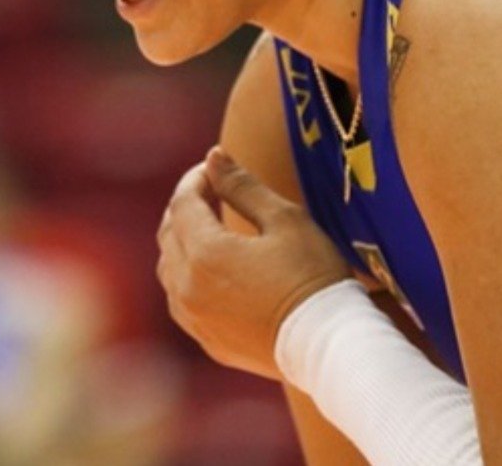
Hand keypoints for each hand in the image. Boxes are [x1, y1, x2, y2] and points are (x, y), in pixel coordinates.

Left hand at [156, 147, 349, 379]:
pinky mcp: (208, 341)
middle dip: (185, 207)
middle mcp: (188, 288)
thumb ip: (243, 186)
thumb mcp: (285, 221)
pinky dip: (186, 277)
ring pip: (169, 269)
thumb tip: (213, 156)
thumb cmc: (314, 277)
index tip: (212, 168)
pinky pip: (181, 301)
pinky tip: (208, 270)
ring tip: (207, 226)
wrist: (332, 346)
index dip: (195, 180)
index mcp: (205, 253)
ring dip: (181, 242)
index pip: (182, 204)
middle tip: (209, 191)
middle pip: (169, 234)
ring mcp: (195, 319)